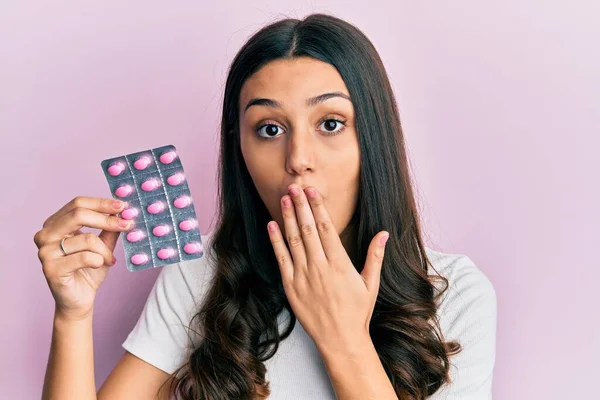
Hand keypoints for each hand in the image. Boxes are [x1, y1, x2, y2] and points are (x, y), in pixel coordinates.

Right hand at [34, 196, 134, 320]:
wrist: (79, 300)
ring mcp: (45, 252)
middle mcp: (45, 235)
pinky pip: (85, 257)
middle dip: (107, 219)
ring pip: (87, 239)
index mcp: (55, 224)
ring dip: (106, 250)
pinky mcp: (51, 269)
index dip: (101, 203)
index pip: (78, 203)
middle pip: (78, 214)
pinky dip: (100, 261)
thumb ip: (109, 228)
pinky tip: (100, 266)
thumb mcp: (103, 245)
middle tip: (127, 224)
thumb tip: (124, 211)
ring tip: (110, 259)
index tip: (123, 206)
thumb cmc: (89, 270)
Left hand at [267, 184, 388, 352]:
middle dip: (301, 205)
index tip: (312, 191)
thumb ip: (375, 256)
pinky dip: (276, 241)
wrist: (340, 339)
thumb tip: (384, 233)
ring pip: (293, 240)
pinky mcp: (291, 286)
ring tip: (284, 199)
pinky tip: (272, 225)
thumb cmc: (357, 312)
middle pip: (307, 229)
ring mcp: (303, 276)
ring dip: (288, 217)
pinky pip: (282, 259)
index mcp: (339, 263)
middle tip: (294, 186)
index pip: (325, 227)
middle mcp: (319, 267)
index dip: (317, 207)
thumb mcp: (371, 284)